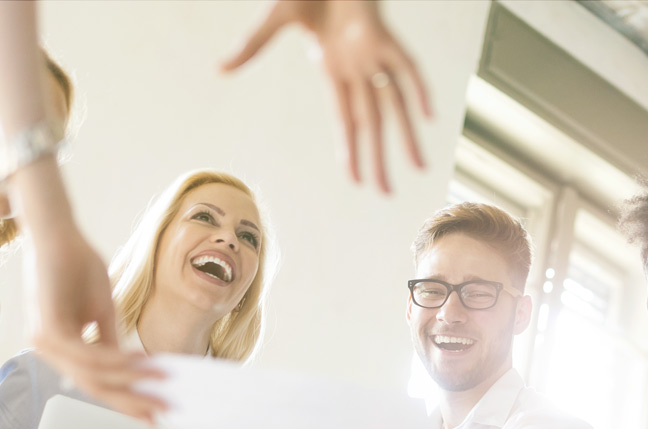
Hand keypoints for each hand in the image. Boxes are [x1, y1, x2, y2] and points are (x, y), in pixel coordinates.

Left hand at [8, 159, 165, 421]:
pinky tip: (141, 362)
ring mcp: (45, 341)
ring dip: (131, 380)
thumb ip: (110, 341)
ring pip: (93, 375)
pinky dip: (118, 361)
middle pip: (94, 387)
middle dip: (132, 401)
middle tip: (162, 412)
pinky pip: (88, 356)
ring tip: (162, 382)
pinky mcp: (48, 329)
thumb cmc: (78, 265)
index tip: (154, 411)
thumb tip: (131, 367)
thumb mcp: (102, 310)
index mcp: (60, 347)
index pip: (96, 382)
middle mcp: (48, 349)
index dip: (127, 398)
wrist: (58, 234)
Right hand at [222, 0, 431, 191]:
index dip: (351, 151)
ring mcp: (373, 54)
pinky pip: (406, 66)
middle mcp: (356, 69)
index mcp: (333, 70)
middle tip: (387, 193)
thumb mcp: (277, 16)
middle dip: (379, 157)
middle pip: (372, 122)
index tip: (356, 182)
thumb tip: (219, 70)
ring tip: (419, 167)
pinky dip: (417, 89)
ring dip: (407, 135)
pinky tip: (428, 114)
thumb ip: (254, 45)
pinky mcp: (384, 35)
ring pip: (395, 102)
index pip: (345, 121)